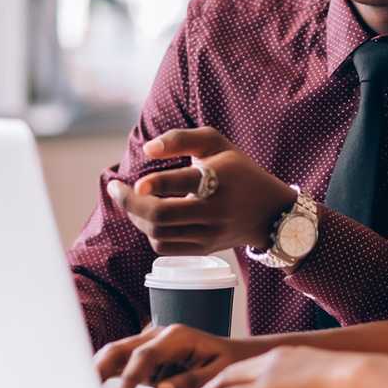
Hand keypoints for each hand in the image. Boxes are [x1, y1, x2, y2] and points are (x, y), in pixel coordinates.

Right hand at [94, 323, 256, 387]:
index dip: (128, 378)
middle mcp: (158, 336)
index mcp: (176, 337)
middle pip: (120, 348)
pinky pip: (120, 363)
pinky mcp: (144, 357)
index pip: (144, 356)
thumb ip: (191, 382)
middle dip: (98, 367)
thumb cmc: (229, 362)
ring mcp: (148, 345)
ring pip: (115, 354)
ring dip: (97, 370)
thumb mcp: (218, 373)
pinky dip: (105, 375)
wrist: (236, 355)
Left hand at [108, 127, 297, 254]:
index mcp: (219, 178)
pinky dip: (150, 233)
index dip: (155, 185)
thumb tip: (147, 150)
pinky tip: (149, 217)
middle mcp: (215, 209)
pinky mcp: (204, 249)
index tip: (135, 182)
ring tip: (133, 200)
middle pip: (161, 216)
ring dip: (136, 217)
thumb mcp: (216, 143)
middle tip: (117, 189)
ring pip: (158, 234)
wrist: (270, 211)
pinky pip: (164, 247)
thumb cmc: (237, 170)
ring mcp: (209, 233)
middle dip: (131, 203)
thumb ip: (180, 139)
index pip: (182, 184)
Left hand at [176, 346, 369, 387]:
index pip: (249, 366)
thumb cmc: (355, 382)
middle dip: (207, 384)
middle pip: (230, 371)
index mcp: (288, 356)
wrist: (358, 376)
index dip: (229, 377)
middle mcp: (273, 360)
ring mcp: (266, 373)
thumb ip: (317, 387)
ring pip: (221, 382)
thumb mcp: (330, 381)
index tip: (216, 387)